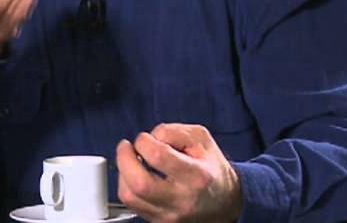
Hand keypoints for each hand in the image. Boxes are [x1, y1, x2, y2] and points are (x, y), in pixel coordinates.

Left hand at [116, 123, 243, 222]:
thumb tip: (150, 138)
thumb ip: (174, 132)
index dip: (144, 141)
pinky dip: (127, 186)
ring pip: (130, 196)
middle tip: (127, 147)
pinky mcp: (160, 222)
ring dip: (123, 173)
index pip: (158, 156)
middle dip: (124, 159)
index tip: (146, 138)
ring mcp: (170, 215)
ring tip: (131, 161)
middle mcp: (182, 199)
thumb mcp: (201, 139)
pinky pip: (132, 205)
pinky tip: (135, 176)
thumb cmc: (211, 169)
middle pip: (139, 183)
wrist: (224, 203)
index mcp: (197, 175)